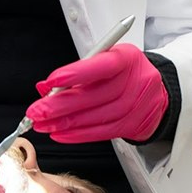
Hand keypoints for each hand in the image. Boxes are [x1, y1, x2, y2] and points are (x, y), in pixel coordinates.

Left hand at [29, 43, 166, 143]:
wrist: (155, 94)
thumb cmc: (123, 73)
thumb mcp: (104, 61)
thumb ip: (77, 72)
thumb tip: (44, 88)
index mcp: (126, 58)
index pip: (101, 66)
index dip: (76, 74)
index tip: (51, 82)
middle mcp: (135, 81)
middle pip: (95, 95)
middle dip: (61, 105)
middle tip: (36, 111)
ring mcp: (137, 105)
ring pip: (97, 116)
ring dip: (65, 123)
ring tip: (43, 124)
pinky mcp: (134, 125)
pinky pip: (103, 132)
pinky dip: (78, 134)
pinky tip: (60, 133)